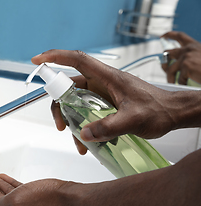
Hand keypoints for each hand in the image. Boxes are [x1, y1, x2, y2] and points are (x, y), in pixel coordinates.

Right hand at [31, 50, 177, 151]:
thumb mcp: (133, 119)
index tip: (38, 60)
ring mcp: (102, 95)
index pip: (77, 60)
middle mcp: (102, 83)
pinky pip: (87, 113)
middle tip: (61, 126)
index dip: (55, 57)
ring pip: (77, 103)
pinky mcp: (106, 105)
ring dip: (73, 122)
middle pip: (70, 88)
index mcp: (107, 77)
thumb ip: (109, 127)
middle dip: (61, 107)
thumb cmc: (159, 110)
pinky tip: (91, 142)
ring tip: (79, 143)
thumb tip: (84, 134)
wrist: (173, 114)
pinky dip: (85, 127)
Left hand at [161, 31, 200, 84]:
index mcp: (194, 45)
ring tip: (171, 82)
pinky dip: (181, 83)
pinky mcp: (186, 65)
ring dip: (169, 77)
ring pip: (169, 68)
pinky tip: (185, 85)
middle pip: (169, 53)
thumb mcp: (200, 56)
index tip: (163, 36)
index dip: (170, 35)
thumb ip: (189, 57)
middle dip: (164, 60)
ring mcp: (186, 57)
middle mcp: (189, 49)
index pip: (180, 36)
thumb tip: (171, 64)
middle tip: (163, 66)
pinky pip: (178, 77)